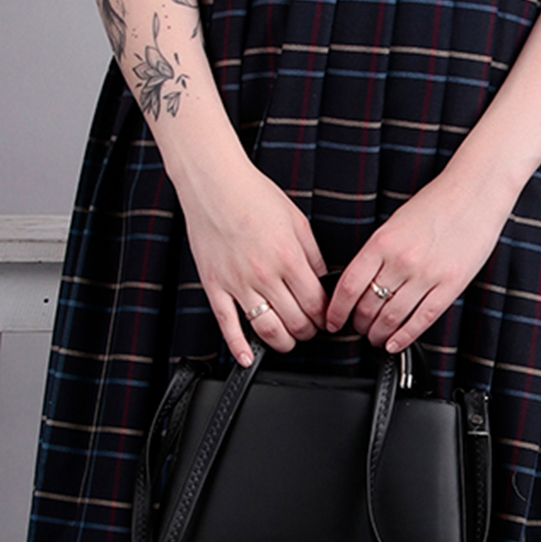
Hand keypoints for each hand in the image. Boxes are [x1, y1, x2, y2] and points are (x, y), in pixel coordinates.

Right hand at [177, 153, 328, 364]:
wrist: (214, 184)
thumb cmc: (253, 196)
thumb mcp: (297, 221)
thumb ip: (312, 255)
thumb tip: (323, 280)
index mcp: (288, 257)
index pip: (315, 304)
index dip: (325, 317)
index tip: (326, 319)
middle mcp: (264, 275)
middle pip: (295, 322)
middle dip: (308, 332)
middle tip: (311, 330)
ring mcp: (237, 283)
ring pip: (266, 330)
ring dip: (283, 343)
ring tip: (288, 341)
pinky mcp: (215, 286)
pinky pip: (227, 325)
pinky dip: (238, 347)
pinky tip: (248, 357)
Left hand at [326, 168, 512, 353]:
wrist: (474, 193)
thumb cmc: (436, 204)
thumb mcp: (394, 224)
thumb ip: (377, 253)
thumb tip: (360, 284)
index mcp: (382, 242)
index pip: (349, 286)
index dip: (336, 310)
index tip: (332, 321)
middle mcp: (402, 260)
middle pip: (368, 306)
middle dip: (358, 324)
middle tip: (356, 329)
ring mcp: (427, 275)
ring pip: (392, 318)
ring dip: (378, 334)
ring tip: (374, 338)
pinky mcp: (450, 285)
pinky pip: (422, 319)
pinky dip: (404, 337)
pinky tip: (394, 343)